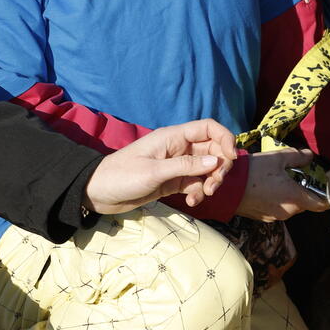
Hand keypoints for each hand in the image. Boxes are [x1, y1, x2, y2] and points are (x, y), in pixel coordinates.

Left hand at [83, 118, 236, 214]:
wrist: (98, 193)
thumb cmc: (122, 176)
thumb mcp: (155, 171)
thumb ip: (186, 166)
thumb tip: (217, 160)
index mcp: (173, 137)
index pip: (208, 128)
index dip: (225, 139)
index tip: (231, 158)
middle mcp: (178, 148)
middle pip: (213, 150)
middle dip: (220, 167)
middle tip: (214, 184)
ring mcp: (177, 165)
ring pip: (207, 169)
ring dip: (211, 182)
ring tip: (203, 195)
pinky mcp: (174, 181)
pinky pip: (196, 184)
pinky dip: (198, 193)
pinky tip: (191, 202)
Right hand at [234, 148, 328, 221]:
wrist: (226, 188)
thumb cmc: (253, 172)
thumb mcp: (277, 158)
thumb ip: (298, 157)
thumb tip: (310, 156)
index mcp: (295, 198)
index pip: (321, 204)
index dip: (327, 197)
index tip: (327, 189)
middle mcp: (288, 212)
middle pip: (304, 203)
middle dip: (303, 190)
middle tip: (295, 175)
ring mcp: (274, 216)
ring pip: (290, 206)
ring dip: (289, 195)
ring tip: (277, 179)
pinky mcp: (263, 217)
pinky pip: (277, 208)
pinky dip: (277, 200)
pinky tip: (266, 187)